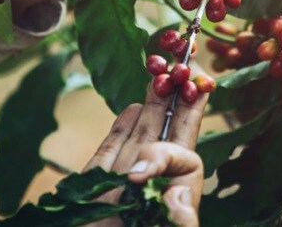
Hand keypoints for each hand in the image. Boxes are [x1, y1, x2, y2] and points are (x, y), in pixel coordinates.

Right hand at [83, 80, 207, 226]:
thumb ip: (178, 219)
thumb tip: (178, 194)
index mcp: (172, 197)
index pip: (185, 156)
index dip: (181, 133)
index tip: (172, 123)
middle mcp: (151, 184)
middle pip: (168, 136)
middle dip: (176, 103)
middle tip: (184, 69)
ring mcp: (123, 179)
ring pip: (140, 136)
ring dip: (151, 107)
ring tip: (160, 78)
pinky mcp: (96, 179)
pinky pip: (112, 149)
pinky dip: (121, 129)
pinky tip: (132, 108)